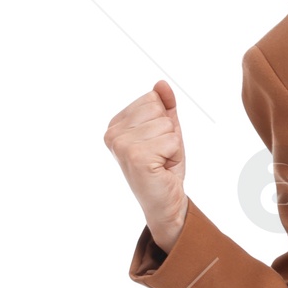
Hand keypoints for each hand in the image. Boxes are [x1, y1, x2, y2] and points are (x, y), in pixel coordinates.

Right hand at [104, 80, 187, 251]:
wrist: (166, 203)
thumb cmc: (164, 168)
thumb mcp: (167, 132)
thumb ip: (165, 107)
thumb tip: (161, 84)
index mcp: (116, 124)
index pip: (151, 99)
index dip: (163, 121)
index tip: (157, 143)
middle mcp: (113, 133)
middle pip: (157, 109)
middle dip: (168, 132)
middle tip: (161, 154)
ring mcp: (122, 145)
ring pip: (166, 125)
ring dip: (172, 145)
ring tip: (162, 162)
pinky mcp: (136, 156)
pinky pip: (172, 140)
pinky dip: (174, 155)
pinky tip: (162, 169)